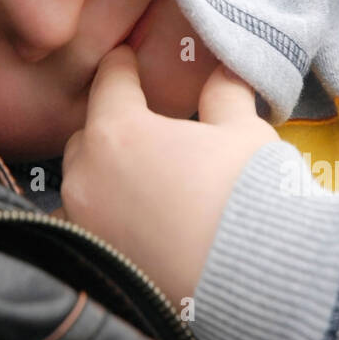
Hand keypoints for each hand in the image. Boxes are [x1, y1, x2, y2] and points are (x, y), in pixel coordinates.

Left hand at [59, 46, 278, 306]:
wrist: (256, 280)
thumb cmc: (248, 197)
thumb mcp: (243, 132)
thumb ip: (224, 94)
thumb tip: (224, 71)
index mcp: (118, 132)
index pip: (110, 82)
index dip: (121, 66)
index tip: (124, 59)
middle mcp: (88, 176)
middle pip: (88, 135)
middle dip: (111, 126)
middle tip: (141, 125)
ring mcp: (86, 223)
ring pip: (81, 183)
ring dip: (102, 174)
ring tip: (136, 177)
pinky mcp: (94, 263)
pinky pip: (85, 226)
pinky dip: (100, 217)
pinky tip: (128, 221)